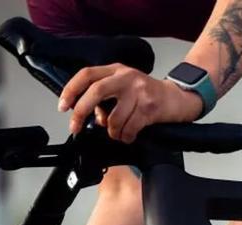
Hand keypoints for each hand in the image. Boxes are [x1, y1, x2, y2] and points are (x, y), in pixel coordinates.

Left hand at [58, 64, 204, 142]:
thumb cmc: (149, 95)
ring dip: (111, 130)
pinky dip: (125, 136)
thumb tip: (91, 116)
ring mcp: (139, 92)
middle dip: (81, 111)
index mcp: (116, 70)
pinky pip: (130, 127)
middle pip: (96, 91)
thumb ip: (105, 98)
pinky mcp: (150, 108)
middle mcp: (127, 78)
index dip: (71, 90)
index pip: (87, 75)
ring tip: (116, 134)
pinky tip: (128, 136)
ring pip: (114, 116)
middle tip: (76, 125)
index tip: (63, 106)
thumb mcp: (125, 88)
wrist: (179, 98)